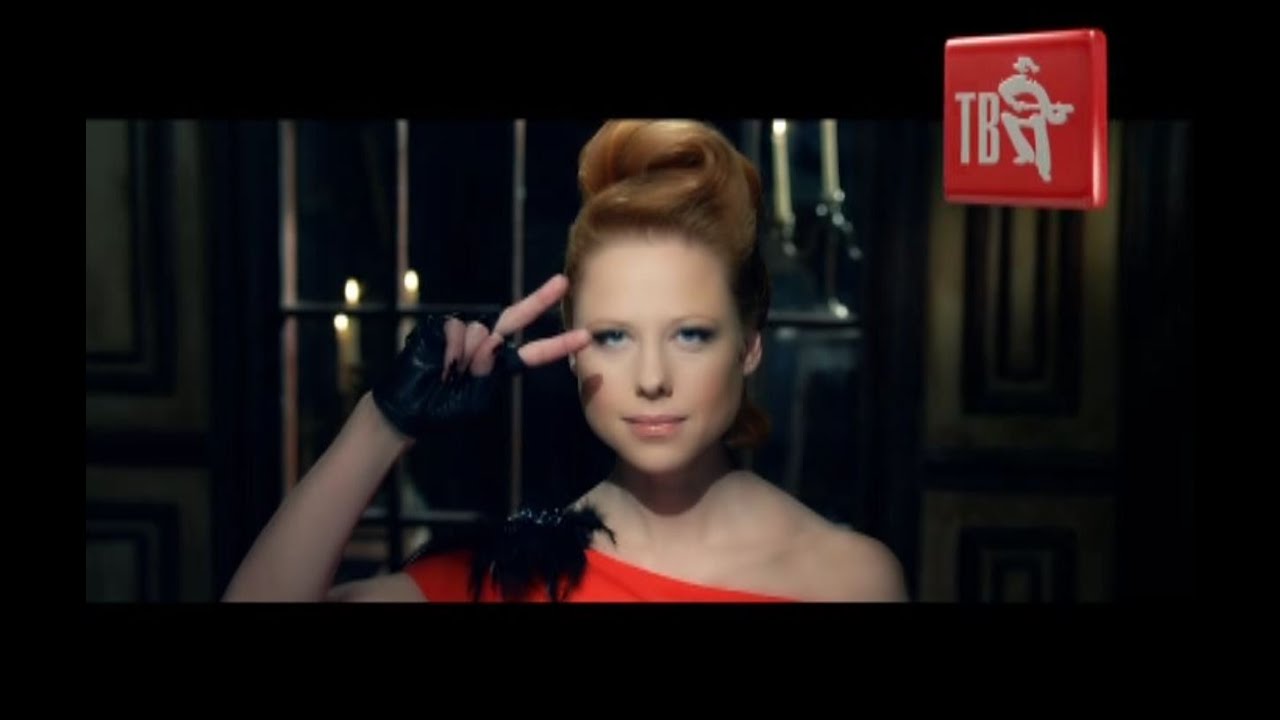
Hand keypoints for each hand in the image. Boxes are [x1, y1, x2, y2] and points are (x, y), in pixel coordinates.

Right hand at [371, 274, 591, 437]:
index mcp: (500, 364)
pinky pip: (458, 331)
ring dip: (469, 356)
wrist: (409, 407)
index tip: (585, 337)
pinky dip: (451, 350)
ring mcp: (466, 331)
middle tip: (563, 282)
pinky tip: (441, 363)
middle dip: (540, 300)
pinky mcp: (444, 326)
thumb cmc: (444, 408)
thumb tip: (493, 340)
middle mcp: (487, 342)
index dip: (559, 345)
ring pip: (483, 332)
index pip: (534, 352)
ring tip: (450, 374)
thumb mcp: (474, 399)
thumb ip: (488, 371)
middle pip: (517, 317)